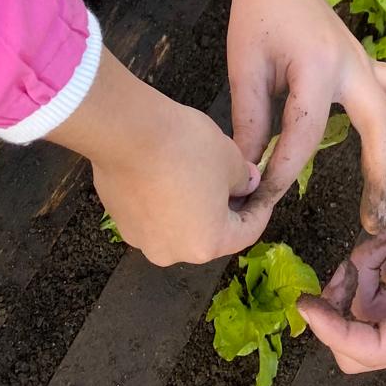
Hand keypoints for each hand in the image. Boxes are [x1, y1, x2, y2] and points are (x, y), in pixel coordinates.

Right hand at [50, 48, 264, 264]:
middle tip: (238, 181)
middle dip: (227, 208)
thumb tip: (247, 186)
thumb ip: (244, 180)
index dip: (261, 209)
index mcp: (206, 244)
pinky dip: (168, 201)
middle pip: (211, 234)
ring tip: (202, 174)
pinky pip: (155, 215)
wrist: (129, 133)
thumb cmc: (189, 149)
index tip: (265, 192)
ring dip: (196, 205)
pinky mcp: (120, 222)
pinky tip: (171, 173)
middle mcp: (172, 253)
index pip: (247, 232)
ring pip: (181, 226)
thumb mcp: (231, 160)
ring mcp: (142, 240)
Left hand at [226, 0, 385, 232]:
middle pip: (382, 123)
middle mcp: (353, 63)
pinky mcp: (367, 63)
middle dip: (382, 174)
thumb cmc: (257, 17)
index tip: (262, 202)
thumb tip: (249, 177)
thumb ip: (250, 123)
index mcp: (318, 66)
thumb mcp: (244, 68)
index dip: (282, 174)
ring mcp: (366, 61)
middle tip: (373, 221)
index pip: (305, 135)